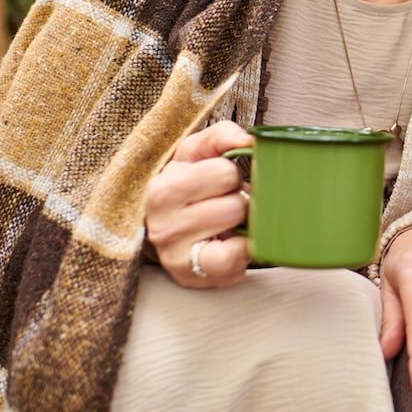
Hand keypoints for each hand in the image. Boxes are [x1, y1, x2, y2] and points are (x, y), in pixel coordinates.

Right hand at [144, 121, 251, 287]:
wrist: (170, 230)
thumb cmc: (190, 187)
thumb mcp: (198, 154)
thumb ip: (223, 136)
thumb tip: (249, 140)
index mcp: (163, 186)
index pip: (225, 172)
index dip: (232, 175)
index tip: (220, 182)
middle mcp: (162, 221)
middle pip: (235, 203)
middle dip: (239, 200)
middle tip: (225, 204)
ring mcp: (174, 253)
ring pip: (237, 229)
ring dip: (242, 224)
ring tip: (227, 223)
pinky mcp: (191, 276)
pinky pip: (232, 260)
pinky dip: (242, 251)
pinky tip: (233, 243)